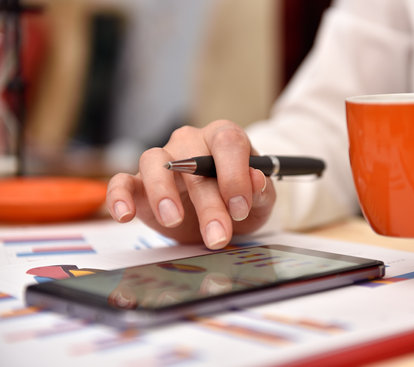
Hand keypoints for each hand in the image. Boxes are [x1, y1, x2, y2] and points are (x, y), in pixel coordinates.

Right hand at [106, 120, 275, 248]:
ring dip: (163, 192)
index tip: (240, 208)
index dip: (234, 174)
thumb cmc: (240, 202)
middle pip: (193, 160)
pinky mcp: (139, 184)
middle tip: (218, 236)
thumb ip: (261, 191)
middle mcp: (190, 142)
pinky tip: (124, 215)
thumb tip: (255, 180)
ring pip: (154, 161)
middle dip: (208, 202)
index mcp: (223, 138)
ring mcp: (163, 160)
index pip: (228, 142)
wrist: (220, 218)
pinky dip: (119, 196)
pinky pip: (121, 182)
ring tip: (174, 220)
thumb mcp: (260, 202)